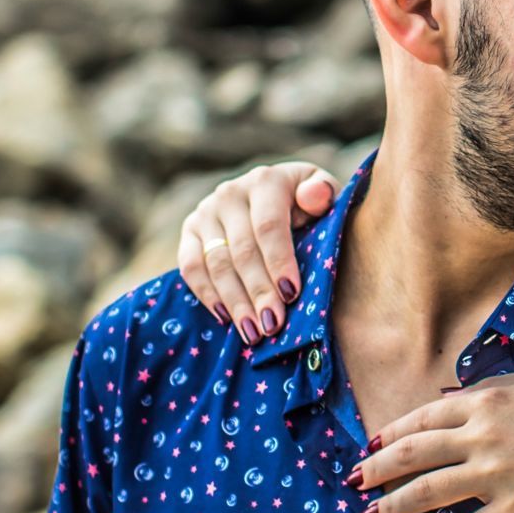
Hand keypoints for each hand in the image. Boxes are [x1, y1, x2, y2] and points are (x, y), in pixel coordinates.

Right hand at [177, 160, 337, 345]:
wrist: (275, 193)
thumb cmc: (309, 202)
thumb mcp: (324, 192)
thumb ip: (323, 193)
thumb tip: (314, 195)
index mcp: (266, 181)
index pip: (269, 226)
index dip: (279, 262)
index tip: (291, 295)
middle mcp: (231, 193)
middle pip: (242, 250)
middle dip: (258, 291)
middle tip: (272, 324)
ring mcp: (206, 211)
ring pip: (215, 263)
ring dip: (234, 301)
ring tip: (252, 332)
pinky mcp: (189, 230)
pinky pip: (190, 267)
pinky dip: (206, 294)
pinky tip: (225, 317)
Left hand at [351, 369, 513, 512]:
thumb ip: (492, 386)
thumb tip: (451, 393)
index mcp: (488, 402)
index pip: (426, 417)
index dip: (393, 433)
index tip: (371, 446)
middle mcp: (483, 437)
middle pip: (415, 454)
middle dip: (378, 470)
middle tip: (354, 483)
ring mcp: (496, 476)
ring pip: (429, 492)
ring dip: (394, 506)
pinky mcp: (513, 511)